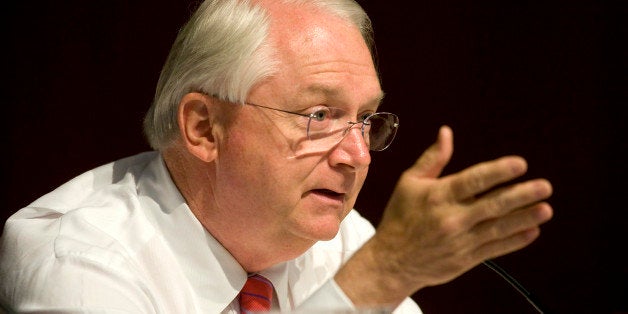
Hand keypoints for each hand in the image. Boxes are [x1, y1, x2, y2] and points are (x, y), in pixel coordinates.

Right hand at [336, 125, 552, 306]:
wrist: (392, 261)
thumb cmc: (400, 216)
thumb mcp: (410, 183)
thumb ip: (433, 159)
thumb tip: (447, 132)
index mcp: (438, 196)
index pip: (474, 181)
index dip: (498, 172)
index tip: (520, 165)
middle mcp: (452, 218)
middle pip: (492, 205)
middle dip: (521, 195)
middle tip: (545, 186)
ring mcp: (460, 241)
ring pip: (498, 228)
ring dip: (524, 218)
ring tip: (546, 208)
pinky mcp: (466, 260)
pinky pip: (495, 249)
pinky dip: (515, 241)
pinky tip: (532, 231)